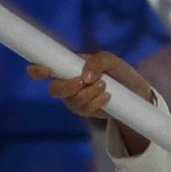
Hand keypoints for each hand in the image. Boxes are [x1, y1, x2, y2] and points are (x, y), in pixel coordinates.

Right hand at [27, 52, 157, 153]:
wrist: (133, 90)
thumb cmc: (118, 71)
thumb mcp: (110, 60)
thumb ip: (97, 62)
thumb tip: (85, 77)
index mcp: (67, 65)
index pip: (43, 66)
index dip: (36, 69)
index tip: (45, 69)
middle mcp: (66, 82)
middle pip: (53, 89)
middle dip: (67, 87)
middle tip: (82, 81)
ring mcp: (73, 98)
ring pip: (71, 101)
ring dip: (88, 94)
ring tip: (104, 85)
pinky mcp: (84, 110)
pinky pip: (84, 110)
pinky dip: (95, 103)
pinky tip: (107, 97)